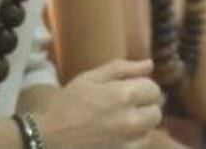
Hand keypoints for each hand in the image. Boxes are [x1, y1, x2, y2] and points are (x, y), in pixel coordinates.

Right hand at [35, 59, 162, 148]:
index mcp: (124, 95)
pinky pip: (138, 146)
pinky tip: (116, 134)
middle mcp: (131, 120)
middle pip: (156, 112)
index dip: (144, 87)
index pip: (154, 89)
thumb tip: (149, 64)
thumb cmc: (69, 103)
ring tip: (120, 119)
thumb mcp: (91, 77)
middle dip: (145, 106)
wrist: (49, 137)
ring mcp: (128, 142)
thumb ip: (123, 68)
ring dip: (140, 124)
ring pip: (149, 131)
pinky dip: (132, 140)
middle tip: (127, 104)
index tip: (132, 88)